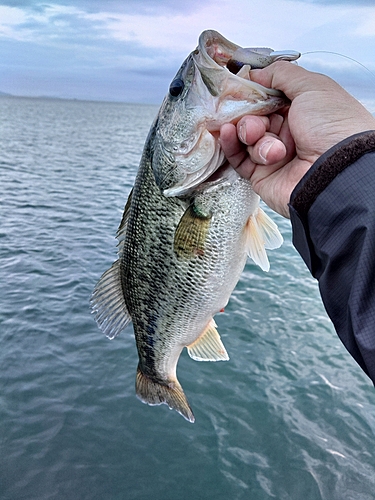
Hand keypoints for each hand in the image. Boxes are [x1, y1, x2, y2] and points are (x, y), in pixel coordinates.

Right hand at [220, 61, 374, 217]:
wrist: (335, 173)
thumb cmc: (333, 129)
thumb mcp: (312, 86)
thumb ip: (282, 74)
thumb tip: (257, 73)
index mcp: (304, 111)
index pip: (269, 97)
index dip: (254, 92)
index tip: (240, 87)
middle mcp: (290, 133)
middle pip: (255, 116)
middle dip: (249, 114)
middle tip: (253, 116)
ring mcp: (275, 155)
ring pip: (246, 136)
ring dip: (247, 132)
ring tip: (255, 135)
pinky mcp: (262, 175)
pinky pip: (238, 158)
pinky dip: (230, 144)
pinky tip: (227, 133)